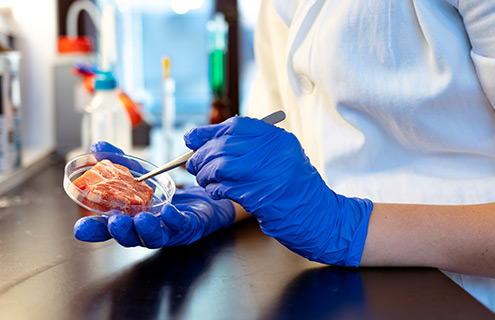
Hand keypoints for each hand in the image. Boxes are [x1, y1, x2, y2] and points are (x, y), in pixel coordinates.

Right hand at [73, 141, 235, 247]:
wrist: (205, 198)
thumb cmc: (169, 193)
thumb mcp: (142, 175)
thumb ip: (119, 163)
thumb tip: (97, 147)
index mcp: (133, 219)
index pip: (110, 228)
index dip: (95, 229)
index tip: (80, 228)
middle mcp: (148, 230)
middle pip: (130, 237)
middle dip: (119, 232)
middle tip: (114, 222)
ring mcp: (169, 231)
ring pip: (154, 238)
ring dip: (145, 229)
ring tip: (140, 219)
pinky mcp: (189, 227)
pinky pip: (180, 226)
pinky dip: (173, 219)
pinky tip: (167, 210)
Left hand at [184, 116, 372, 266]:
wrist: (316, 215)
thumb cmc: (294, 186)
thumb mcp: (279, 157)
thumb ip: (250, 146)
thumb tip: (206, 140)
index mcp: (277, 139)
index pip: (236, 126)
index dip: (209, 131)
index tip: (192, 137)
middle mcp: (272, 152)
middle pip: (224, 145)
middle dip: (202, 155)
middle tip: (193, 164)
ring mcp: (266, 174)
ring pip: (221, 166)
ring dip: (205, 173)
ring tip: (204, 179)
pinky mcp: (257, 196)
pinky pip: (224, 187)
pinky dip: (214, 188)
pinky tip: (215, 191)